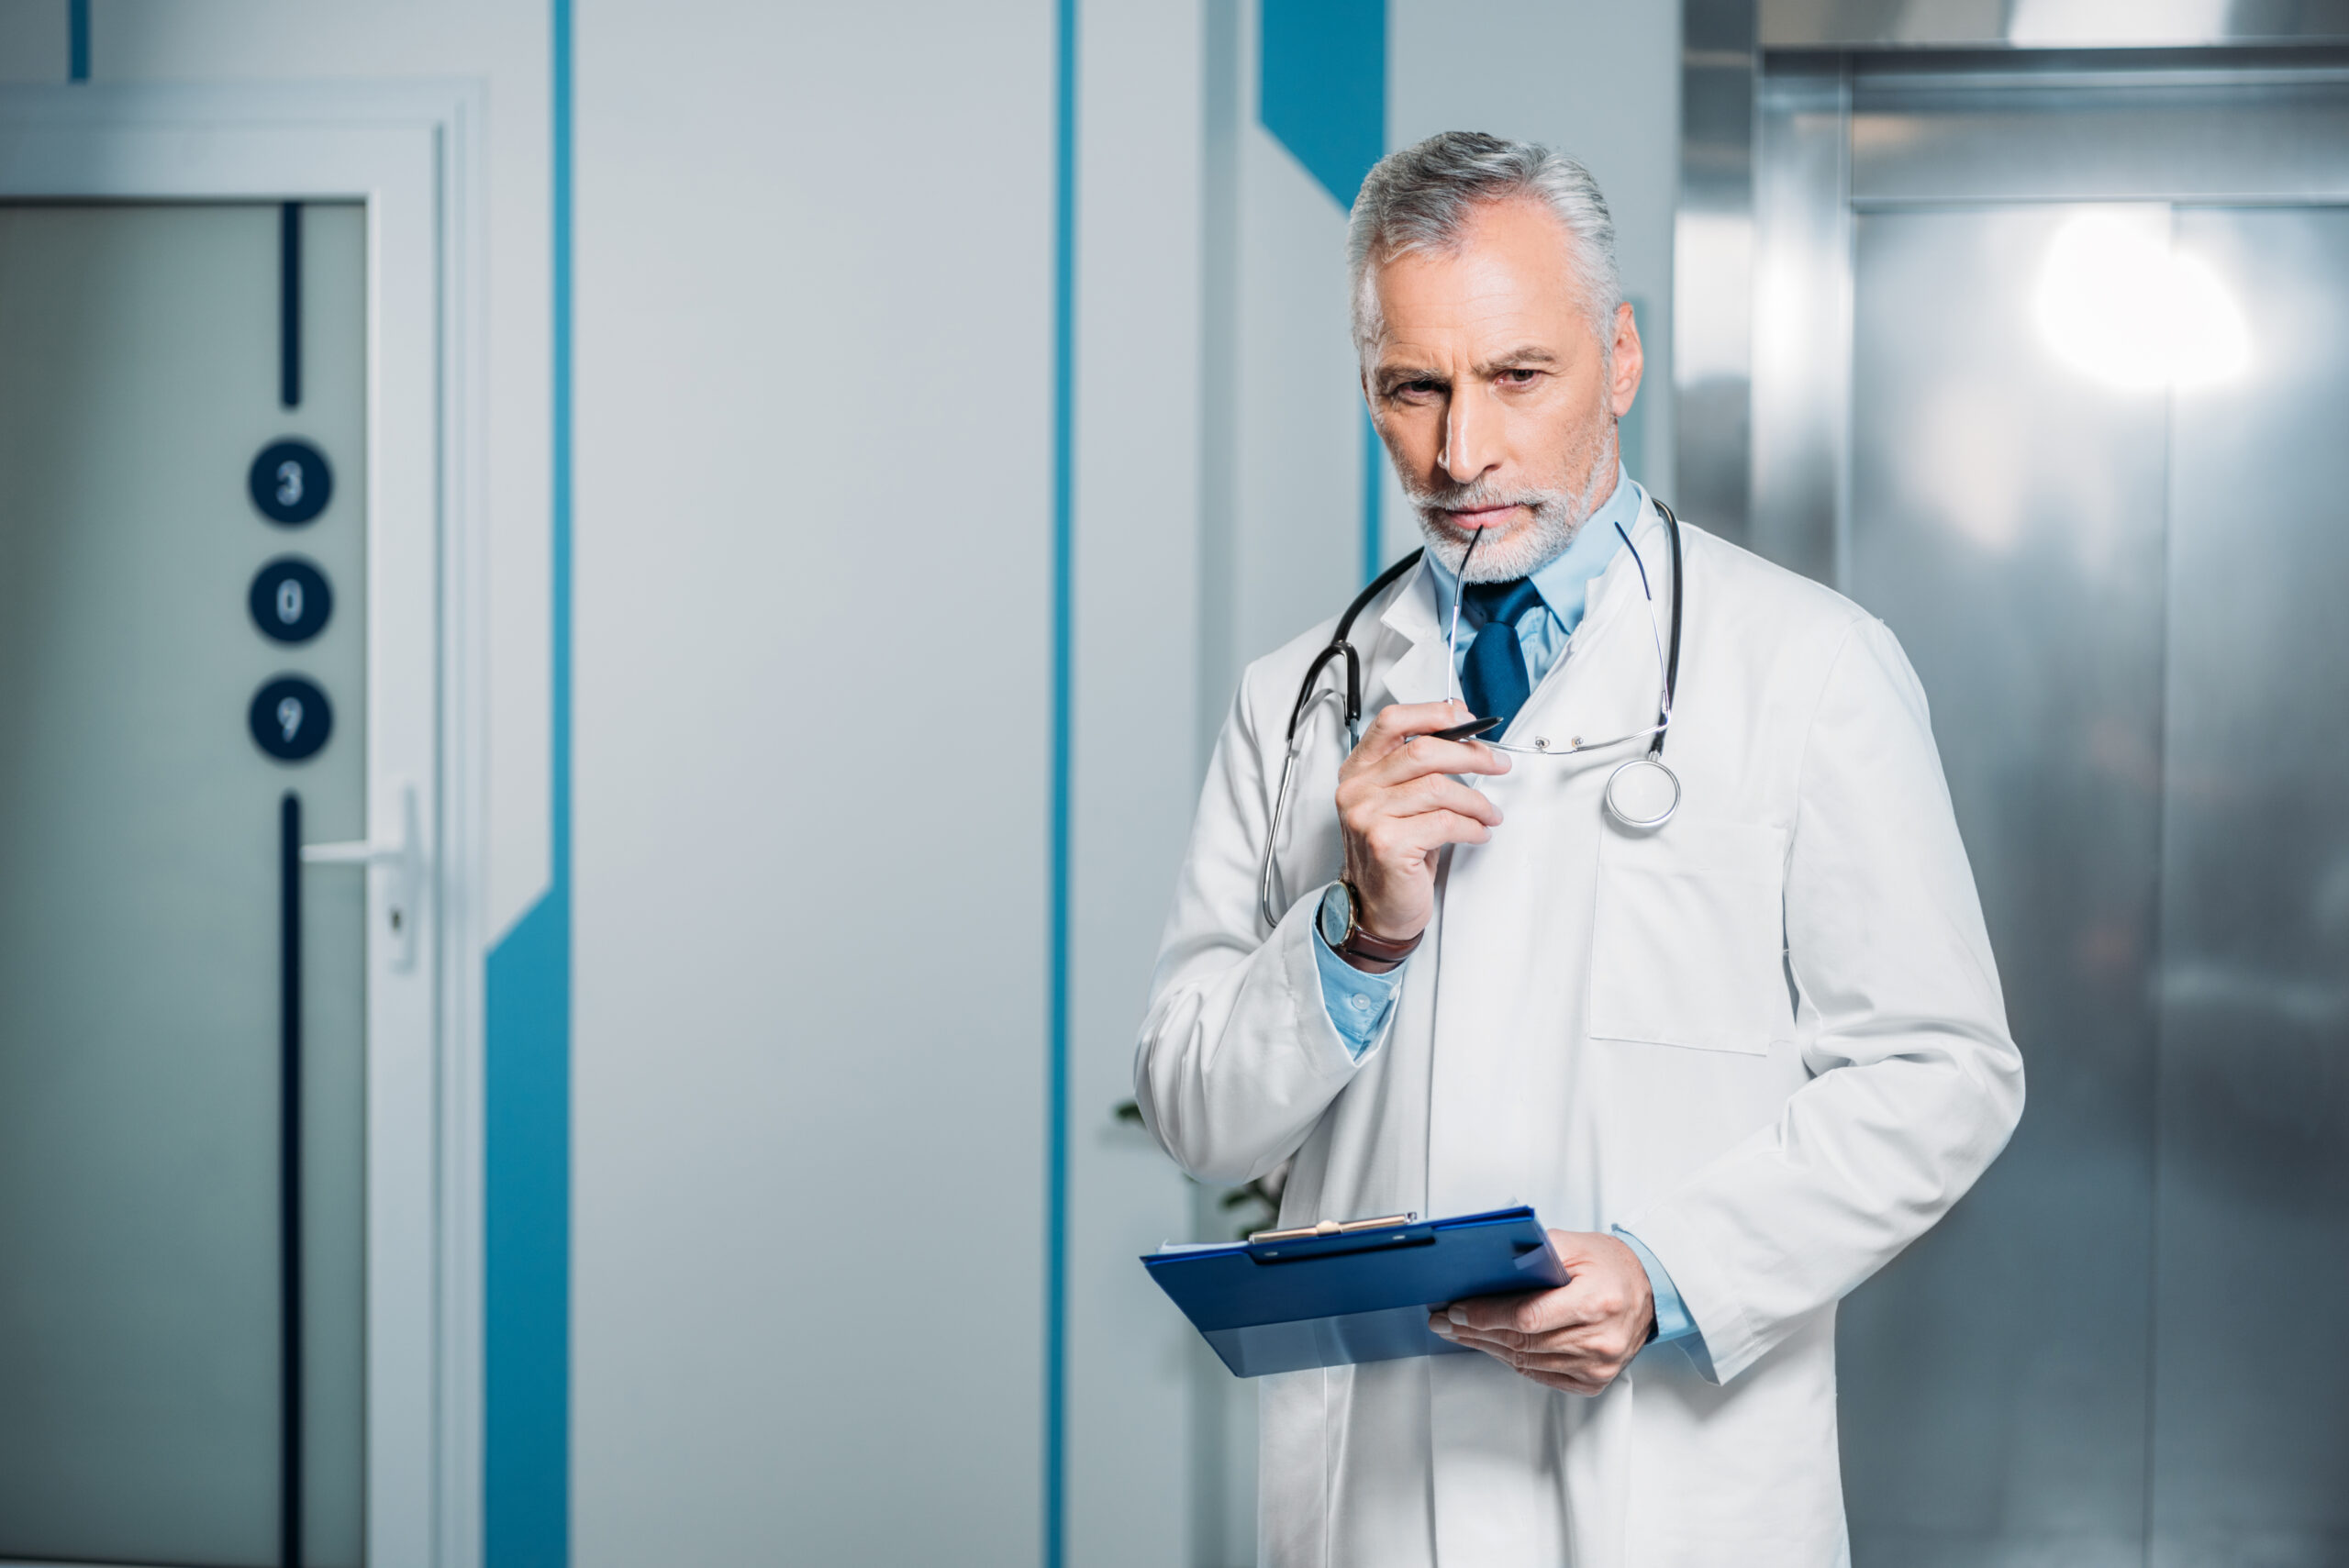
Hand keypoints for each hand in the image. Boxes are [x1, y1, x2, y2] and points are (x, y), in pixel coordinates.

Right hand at [1334, 698, 1509, 953]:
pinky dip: (1472, 827)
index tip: (1466, 719)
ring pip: (1439, 788)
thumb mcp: (1400, 801)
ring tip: (1488, 813)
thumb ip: (1418, 766)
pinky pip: (1445, 823)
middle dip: (1471, 755)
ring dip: (1476, 800)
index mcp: (1358, 770)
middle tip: (1498, 764)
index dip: (1433, 713)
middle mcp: (1357, 790)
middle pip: (1422, 750)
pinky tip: (1477, 833)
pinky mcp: (1387, 844)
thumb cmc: (1395, 852)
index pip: (1392, 721)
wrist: (1378, 906)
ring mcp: (1368, 817)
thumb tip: (1462, 731)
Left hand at [1428, 1230, 1653, 1394]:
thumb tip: (1490, 1264)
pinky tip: (1494, 1347)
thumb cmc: (1611, 1265)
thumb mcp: (1575, 1244)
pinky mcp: (1594, 1380)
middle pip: (1522, 1342)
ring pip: (1527, 1362)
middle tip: (1445, 1322)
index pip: (1527, 1317)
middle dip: (1476, 1331)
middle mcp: (1599, 1339)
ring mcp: (1598, 1365)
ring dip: (1489, 1348)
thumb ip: (1535, 1252)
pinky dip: (1514, 1361)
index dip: (1486, 1316)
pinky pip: (1542, 1375)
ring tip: (1461, 1334)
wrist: (1648, 1291)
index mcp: (1597, 1302)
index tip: (1456, 1311)